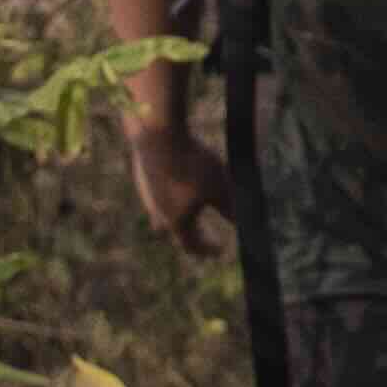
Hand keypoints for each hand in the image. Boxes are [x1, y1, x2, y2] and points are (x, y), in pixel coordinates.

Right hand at [128, 116, 235, 250]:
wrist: (157, 135)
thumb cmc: (191, 165)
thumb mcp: (219, 188)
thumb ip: (231, 209)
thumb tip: (244, 225)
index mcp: (175, 221)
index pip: (191, 245)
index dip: (207, 250)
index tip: (220, 251)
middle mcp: (157, 212)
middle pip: (175, 231)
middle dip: (192, 234)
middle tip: (204, 235)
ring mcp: (146, 194)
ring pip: (163, 212)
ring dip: (179, 215)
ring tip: (192, 210)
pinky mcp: (143, 175)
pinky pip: (158, 192)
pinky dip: (171, 194)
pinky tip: (178, 183)